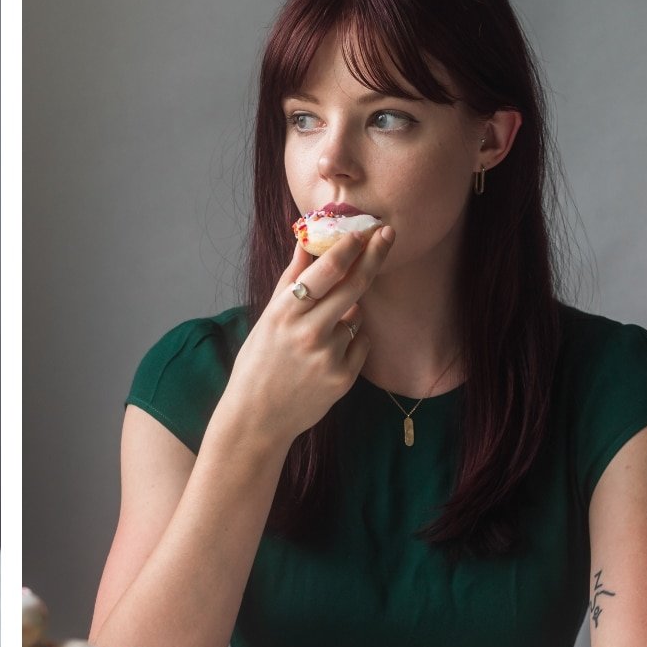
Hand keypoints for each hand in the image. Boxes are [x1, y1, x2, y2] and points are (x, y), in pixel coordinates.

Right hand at [217, 226, 394, 444]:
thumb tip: (305, 242)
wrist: (257, 417)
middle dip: (374, 255)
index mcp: (285, 314)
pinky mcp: (343, 377)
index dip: (349, 247)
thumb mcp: (267, 319)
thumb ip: (290, 280)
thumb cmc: (258, 363)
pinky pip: (360, 343)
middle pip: (355, 285)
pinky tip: (325, 355)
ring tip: (318, 335)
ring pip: (356, 315)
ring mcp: (329, 356)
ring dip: (347, 313)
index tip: (364, 229)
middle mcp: (309, 332)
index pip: (326, 271)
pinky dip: (350, 341)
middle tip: (388, 233)